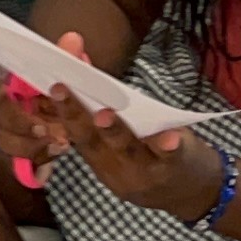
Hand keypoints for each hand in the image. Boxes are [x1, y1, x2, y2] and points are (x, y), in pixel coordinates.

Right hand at [13, 31, 224, 218]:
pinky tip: (171, 137)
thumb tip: (75, 46)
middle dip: (75, 115)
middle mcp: (115, 169)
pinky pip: (171, 157)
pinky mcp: (176, 168)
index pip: (72, 132)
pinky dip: (169, 145)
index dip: (60, 108)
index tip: (50, 83)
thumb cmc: (149, 156)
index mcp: (97, 158)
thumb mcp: (118, 137)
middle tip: (61, 89)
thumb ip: (99, 95)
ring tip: (105, 115)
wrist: (190, 193)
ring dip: (114, 132)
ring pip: (127, 150)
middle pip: (90, 142)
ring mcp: (144, 172)